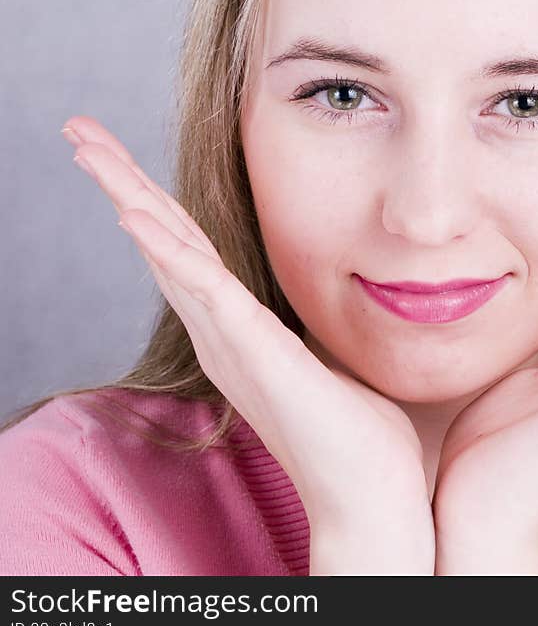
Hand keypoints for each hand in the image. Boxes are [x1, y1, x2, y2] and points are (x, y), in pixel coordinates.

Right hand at [61, 116, 434, 573]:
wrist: (371, 494)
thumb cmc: (357, 432)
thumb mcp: (327, 356)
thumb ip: (308, 327)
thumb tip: (324, 299)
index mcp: (239, 331)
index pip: (189, 251)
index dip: (152, 202)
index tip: (120, 157)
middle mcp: (223, 334)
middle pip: (163, 242)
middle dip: (120, 183)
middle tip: (77, 132)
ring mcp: (234, 344)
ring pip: (170, 255)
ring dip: (128, 197)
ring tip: (86, 149)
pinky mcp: (256, 355)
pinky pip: (206, 293)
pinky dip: (166, 253)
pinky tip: (134, 215)